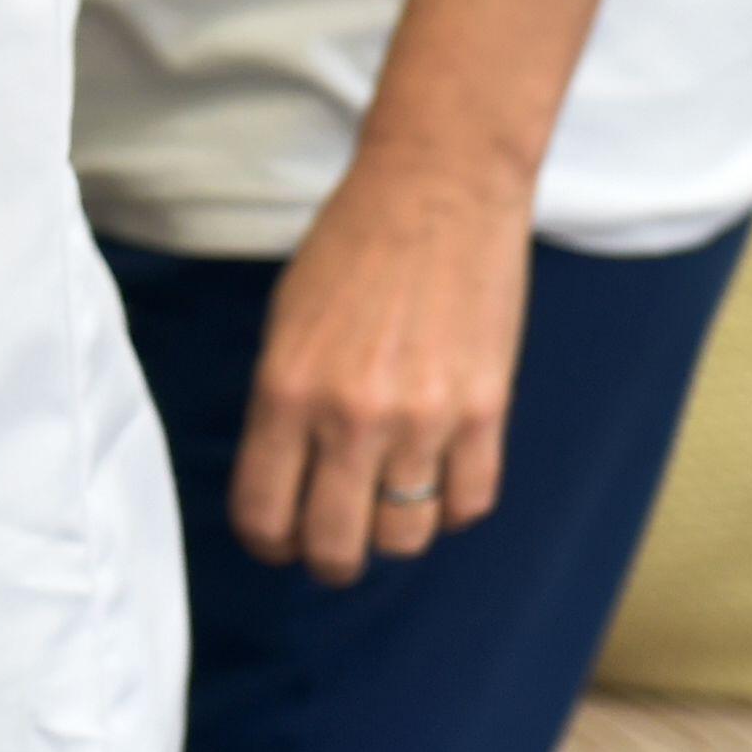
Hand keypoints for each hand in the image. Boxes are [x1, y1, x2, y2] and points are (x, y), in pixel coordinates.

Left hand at [231, 147, 528, 585]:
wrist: (438, 189)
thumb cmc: (352, 247)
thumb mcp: (285, 323)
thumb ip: (283, 404)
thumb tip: (287, 479)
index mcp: (286, 391)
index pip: (264, 514)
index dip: (268, 544)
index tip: (277, 541)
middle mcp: (352, 416)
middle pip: (336, 547)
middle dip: (328, 561)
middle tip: (332, 548)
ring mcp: (425, 419)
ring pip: (406, 537)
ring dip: (393, 535)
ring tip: (388, 508)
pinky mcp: (486, 410)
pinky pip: (470, 504)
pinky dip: (452, 507)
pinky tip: (439, 480)